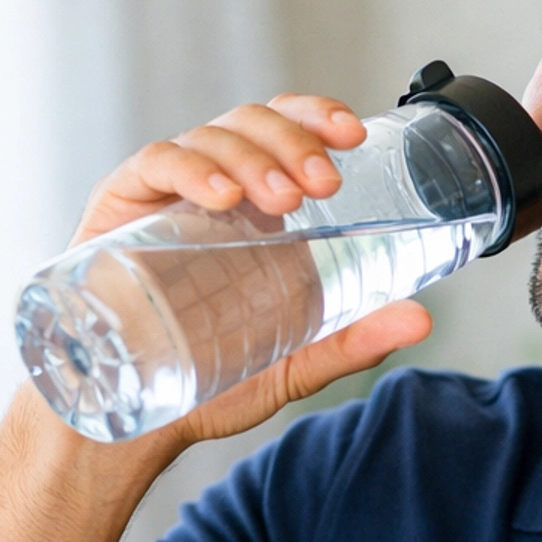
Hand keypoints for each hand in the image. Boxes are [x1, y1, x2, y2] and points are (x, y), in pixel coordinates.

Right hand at [68, 94, 431, 450]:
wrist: (127, 423)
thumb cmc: (203, 384)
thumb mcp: (290, 364)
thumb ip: (351, 342)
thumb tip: (422, 321)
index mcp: (253, 211)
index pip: (286, 134)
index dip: (316, 118)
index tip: (353, 135)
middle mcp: (210, 190)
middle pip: (253, 124)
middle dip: (294, 141)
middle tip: (324, 182)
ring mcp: (163, 196)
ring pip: (210, 136)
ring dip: (253, 157)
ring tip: (284, 200)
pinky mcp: (118, 209)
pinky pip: (153, 164)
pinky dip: (190, 169)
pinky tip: (220, 196)